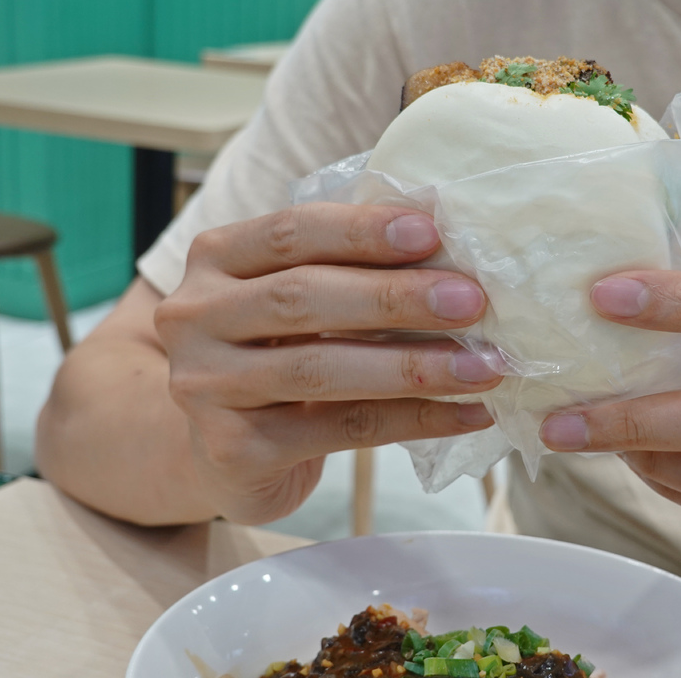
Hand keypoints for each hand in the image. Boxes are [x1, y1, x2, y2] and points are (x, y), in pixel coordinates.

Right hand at [154, 203, 500, 523]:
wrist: (221, 450)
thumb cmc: (278, 354)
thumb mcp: (294, 298)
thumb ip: (347, 267)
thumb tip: (448, 240)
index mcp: (216, 259)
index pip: (289, 232)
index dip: (360, 230)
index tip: (431, 232)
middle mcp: (196, 317)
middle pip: (301, 297)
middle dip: (394, 297)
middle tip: (471, 301)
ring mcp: (207, 386)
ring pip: (321, 369)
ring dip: (414, 367)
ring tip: (484, 365)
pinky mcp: (234, 449)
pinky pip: (342, 430)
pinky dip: (414, 419)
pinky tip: (467, 413)